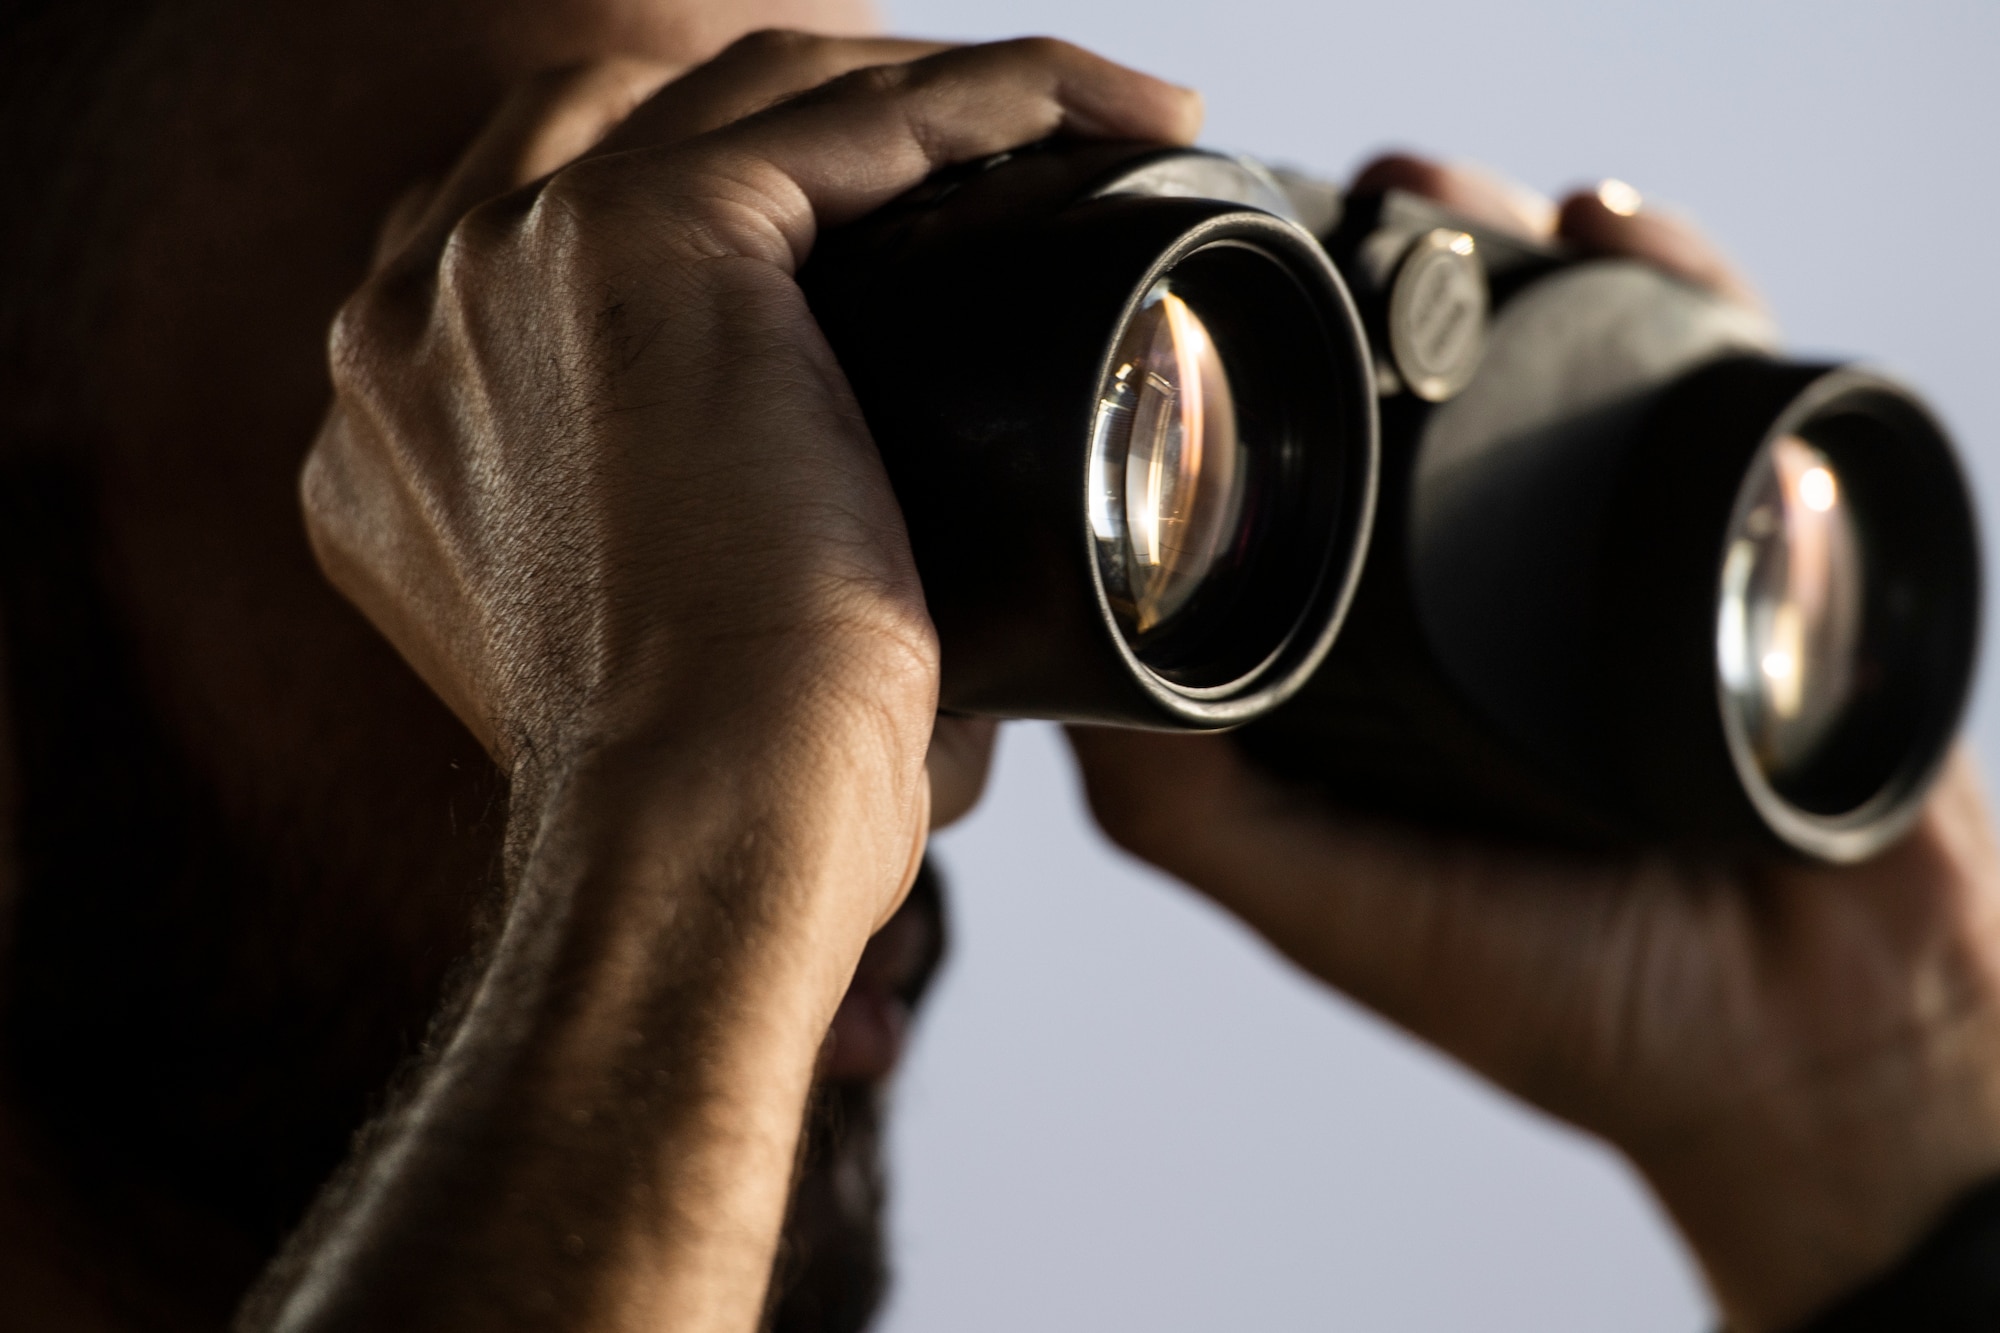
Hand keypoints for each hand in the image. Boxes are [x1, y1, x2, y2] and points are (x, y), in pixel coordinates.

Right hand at [264, 36, 1199, 1332]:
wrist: (702, 835)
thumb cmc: (724, 787)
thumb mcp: (688, 648)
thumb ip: (733, 560)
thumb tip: (945, 598)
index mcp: (413, 405)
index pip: (576, 210)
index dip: (750, 189)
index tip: (910, 220)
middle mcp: (421, 308)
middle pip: (660, 118)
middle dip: (837, 117)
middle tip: (1008, 170)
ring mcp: (514, 255)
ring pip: (763, 90)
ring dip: (942, 90)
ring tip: (1098, 129)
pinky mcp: (638, 235)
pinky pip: (854, 110)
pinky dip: (1009, 94)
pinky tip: (1122, 110)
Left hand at [1071, 158, 1999, 1332]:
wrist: (1821, 1042)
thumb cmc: (1567, 1001)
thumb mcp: (1331, 907)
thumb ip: (1188, 810)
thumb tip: (1057, 674)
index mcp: (1382, 656)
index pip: (1305, 479)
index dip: (1254, 383)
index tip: (1204, 303)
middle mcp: (1490, 586)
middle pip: (1424, 389)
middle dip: (1375, 284)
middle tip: (1339, 214)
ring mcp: (1622, 548)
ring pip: (1550, 355)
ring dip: (1492, 253)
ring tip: (1441, 199)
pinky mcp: (1754, 528)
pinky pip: (1708, 369)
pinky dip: (1665, 280)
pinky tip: (1605, 228)